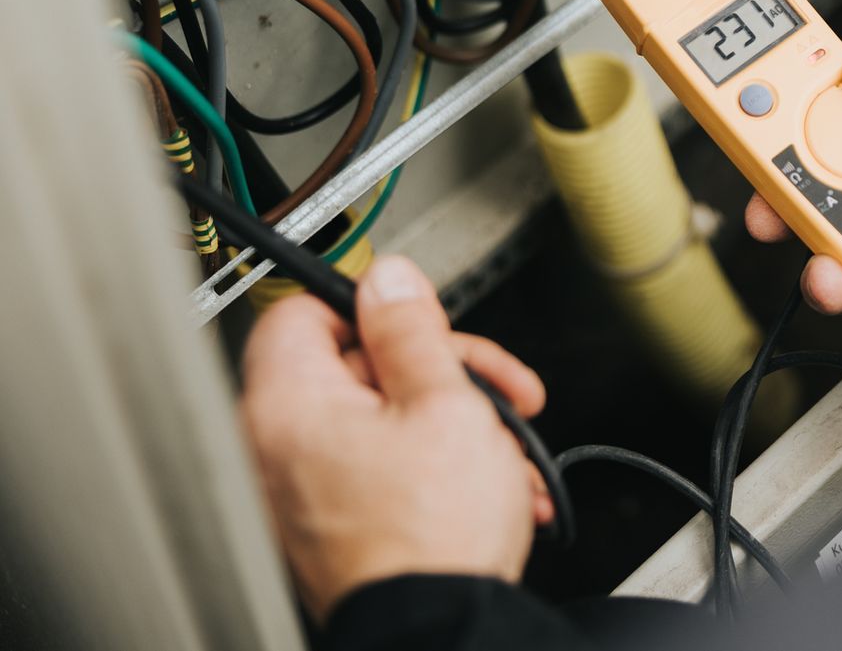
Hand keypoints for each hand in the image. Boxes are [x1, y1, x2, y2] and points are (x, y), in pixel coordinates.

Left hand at [240, 256, 552, 619]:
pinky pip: (385, 470)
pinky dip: (440, 468)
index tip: (422, 320)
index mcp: (291, 404)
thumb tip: (388, 281)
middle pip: (360, 367)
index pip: (304, 309)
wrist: (441, 628)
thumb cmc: (433, 534)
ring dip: (458, 425)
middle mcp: (279, 448)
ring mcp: (303, 494)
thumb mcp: (446, 402)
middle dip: (445, 373)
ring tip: (507, 454)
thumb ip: (413, 331)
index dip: (373, 306)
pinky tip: (494, 486)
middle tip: (496, 390)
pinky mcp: (333, 528)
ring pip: (385, 420)